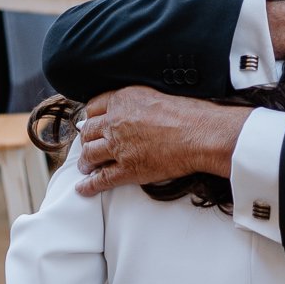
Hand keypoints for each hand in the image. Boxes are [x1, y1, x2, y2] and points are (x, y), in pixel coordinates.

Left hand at [73, 87, 246, 196]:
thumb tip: (134, 111)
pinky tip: (84, 188)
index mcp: (122, 100)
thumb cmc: (189, 114)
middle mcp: (115, 122)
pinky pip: (102, 179)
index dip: (91, 118)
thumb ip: (137, 102)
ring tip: (86, 166)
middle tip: (88, 145)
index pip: (94, 107)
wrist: (201, 134)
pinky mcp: (127, 169)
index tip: (91, 123)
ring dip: (86, 162)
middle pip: (88, 132)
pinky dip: (90, 185)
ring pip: (90, 155)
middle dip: (86, 140)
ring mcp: (119, 147)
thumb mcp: (156, 95)